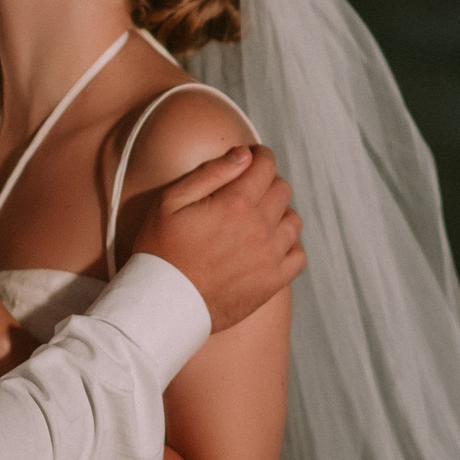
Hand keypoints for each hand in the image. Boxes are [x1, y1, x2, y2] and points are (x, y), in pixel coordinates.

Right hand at [129, 145, 305, 332]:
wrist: (164, 305)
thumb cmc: (161, 250)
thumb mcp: (171, 202)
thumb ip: (210, 173)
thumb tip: (243, 154)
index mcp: (235, 203)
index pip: (266, 166)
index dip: (260, 157)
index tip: (253, 159)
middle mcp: (259, 227)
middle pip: (282, 190)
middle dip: (267, 183)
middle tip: (249, 191)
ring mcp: (269, 257)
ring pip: (294, 221)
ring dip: (280, 214)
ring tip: (259, 220)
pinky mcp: (272, 282)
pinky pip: (298, 256)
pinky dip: (289, 247)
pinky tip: (270, 247)